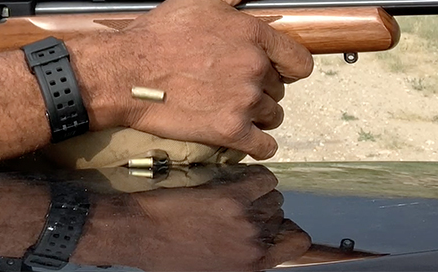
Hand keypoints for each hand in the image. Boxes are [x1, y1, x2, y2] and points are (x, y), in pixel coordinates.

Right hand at [71, 0, 313, 159]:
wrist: (125, 72)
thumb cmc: (157, 34)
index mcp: (252, 35)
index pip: (299, 60)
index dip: (287, 66)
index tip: (273, 70)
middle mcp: (254, 68)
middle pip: (279, 89)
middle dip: (260, 89)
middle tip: (231, 86)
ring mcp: (243, 101)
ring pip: (272, 116)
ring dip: (257, 115)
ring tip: (230, 108)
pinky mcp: (229, 130)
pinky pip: (264, 146)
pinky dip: (257, 144)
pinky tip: (244, 137)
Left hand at [74, 165, 311, 270]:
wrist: (140, 233)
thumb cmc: (169, 253)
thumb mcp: (215, 266)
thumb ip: (242, 256)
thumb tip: (258, 243)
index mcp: (253, 264)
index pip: (297, 242)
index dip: (287, 230)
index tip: (276, 223)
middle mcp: (254, 243)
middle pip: (280, 213)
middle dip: (264, 207)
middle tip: (239, 204)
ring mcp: (244, 218)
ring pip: (273, 193)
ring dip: (257, 190)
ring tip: (233, 191)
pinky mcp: (230, 195)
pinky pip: (262, 177)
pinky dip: (255, 175)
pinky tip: (237, 177)